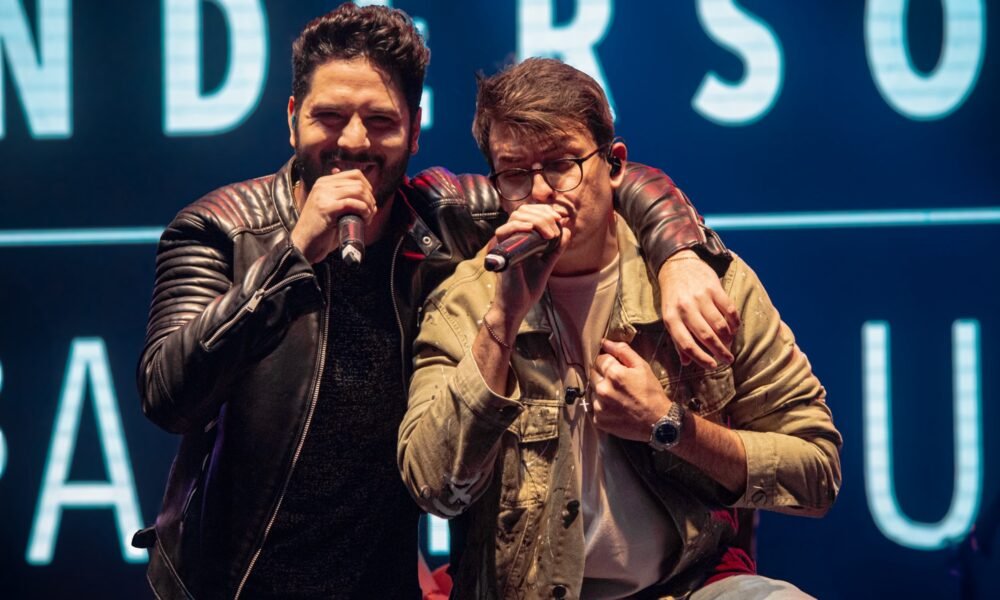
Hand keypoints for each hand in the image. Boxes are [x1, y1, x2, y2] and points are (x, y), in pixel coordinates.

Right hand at [290, 169, 375, 262]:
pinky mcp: (326, 208)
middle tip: (370, 212)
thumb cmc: (320, 230)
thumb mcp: (331, 208)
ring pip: (358, 191)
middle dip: (370, 198)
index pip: (354, 174)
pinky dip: (364, 211)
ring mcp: (323, 195)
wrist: (303, 244)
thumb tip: (367, 192)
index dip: (367, 186)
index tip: (369, 201)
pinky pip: (352, 203)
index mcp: (324, 182)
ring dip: (368, 205)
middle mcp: (323, 185)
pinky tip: (364, 219)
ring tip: (367, 217)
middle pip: (358, 183)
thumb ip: (344, 197)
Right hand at [488, 203, 570, 326]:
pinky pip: (504, 231)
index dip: (544, 211)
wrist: (518, 306)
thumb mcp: (547, 263)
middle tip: (555, 228)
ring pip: (516, 217)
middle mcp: (511, 238)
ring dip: (536, 220)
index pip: (529, 212)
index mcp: (520, 239)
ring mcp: (505, 244)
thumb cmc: (528, 287)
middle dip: (543, 214)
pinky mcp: (500, 252)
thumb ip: (556, 248)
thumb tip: (566, 229)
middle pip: (523, 211)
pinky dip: (519, 226)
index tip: (559, 219)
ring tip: (549, 234)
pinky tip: (532, 230)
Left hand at [589, 339, 671, 441]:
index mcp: (613, 373)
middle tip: (619, 383)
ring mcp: (599, 406)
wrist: (658, 422)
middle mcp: (602, 389)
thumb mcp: (642, 366)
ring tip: (618, 397)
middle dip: (603, 375)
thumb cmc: (651, 392)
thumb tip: (604, 342)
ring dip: (602, 390)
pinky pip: (595, 407)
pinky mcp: (598, 420)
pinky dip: (602, 406)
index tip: (617, 368)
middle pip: (593, 374)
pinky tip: (616, 408)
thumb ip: (622, 351)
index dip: (608, 362)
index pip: (599, 359)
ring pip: (593, 391)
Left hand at [658, 251, 739, 367]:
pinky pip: (729, 309)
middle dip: (720, 351)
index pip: (687, 344)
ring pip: (719, 324)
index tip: (712, 366)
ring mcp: (700, 297)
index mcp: (671, 318)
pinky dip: (734, 322)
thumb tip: (687, 362)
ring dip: (728, 338)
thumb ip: (678, 339)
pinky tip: (735, 328)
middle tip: (728, 360)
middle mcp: (685, 308)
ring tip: (730, 344)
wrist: (677, 265)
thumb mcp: (669, 317)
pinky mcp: (714, 288)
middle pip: (706, 336)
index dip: (701, 358)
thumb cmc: (673, 296)